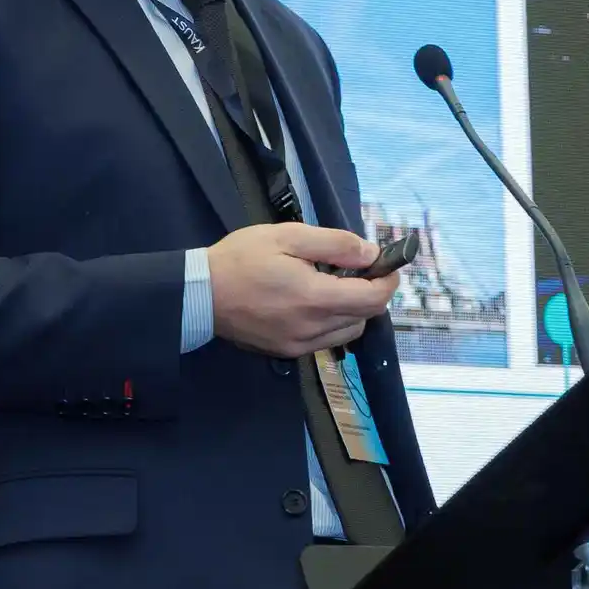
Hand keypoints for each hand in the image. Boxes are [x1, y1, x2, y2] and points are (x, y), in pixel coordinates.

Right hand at [208, 223, 399, 359]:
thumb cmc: (242, 258)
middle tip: (356, 269)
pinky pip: (325, 341)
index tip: (387, 265)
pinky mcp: (287, 352)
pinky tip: (313, 304)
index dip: (388, 281)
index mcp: (315, 298)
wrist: (200, 294)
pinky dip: (331, 323)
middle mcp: (312, 329)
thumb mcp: (288, 236)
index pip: (373, 299)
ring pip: (347, 332)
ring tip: (333, 286)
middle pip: (365, 317)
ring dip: (352, 310)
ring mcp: (299, 345)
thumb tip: (371, 254)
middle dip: (370, 293)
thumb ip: (335, 244)